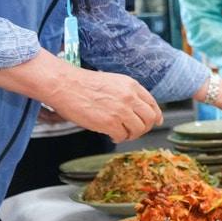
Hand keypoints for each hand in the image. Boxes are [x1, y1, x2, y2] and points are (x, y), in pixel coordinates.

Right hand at [45, 69, 162, 141]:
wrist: (65, 85)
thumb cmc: (83, 84)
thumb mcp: (112, 82)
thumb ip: (126, 94)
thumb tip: (135, 109)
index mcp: (131, 85)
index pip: (152, 103)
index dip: (156, 115)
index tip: (156, 122)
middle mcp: (130, 97)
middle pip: (150, 118)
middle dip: (144, 128)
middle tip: (134, 131)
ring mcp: (121, 110)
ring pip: (139, 129)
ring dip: (131, 135)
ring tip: (121, 133)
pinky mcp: (110, 122)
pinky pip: (122, 136)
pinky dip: (118, 138)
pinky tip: (111, 136)